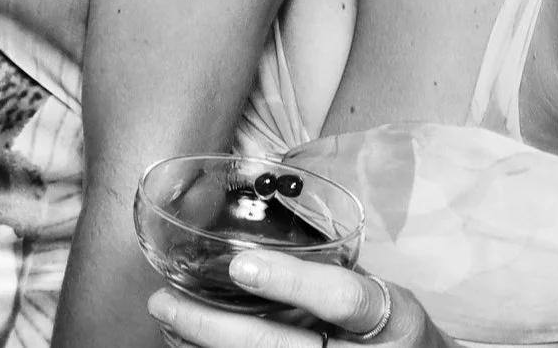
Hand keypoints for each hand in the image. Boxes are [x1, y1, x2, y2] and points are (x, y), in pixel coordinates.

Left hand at [147, 250, 443, 346]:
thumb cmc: (393, 326)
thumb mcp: (382, 288)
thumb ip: (333, 266)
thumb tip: (260, 222)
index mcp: (391, 317)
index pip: (345, 301)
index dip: (292, 284)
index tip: (240, 266)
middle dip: (215, 330)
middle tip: (164, 301)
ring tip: (166, 322)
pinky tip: (190, 346)